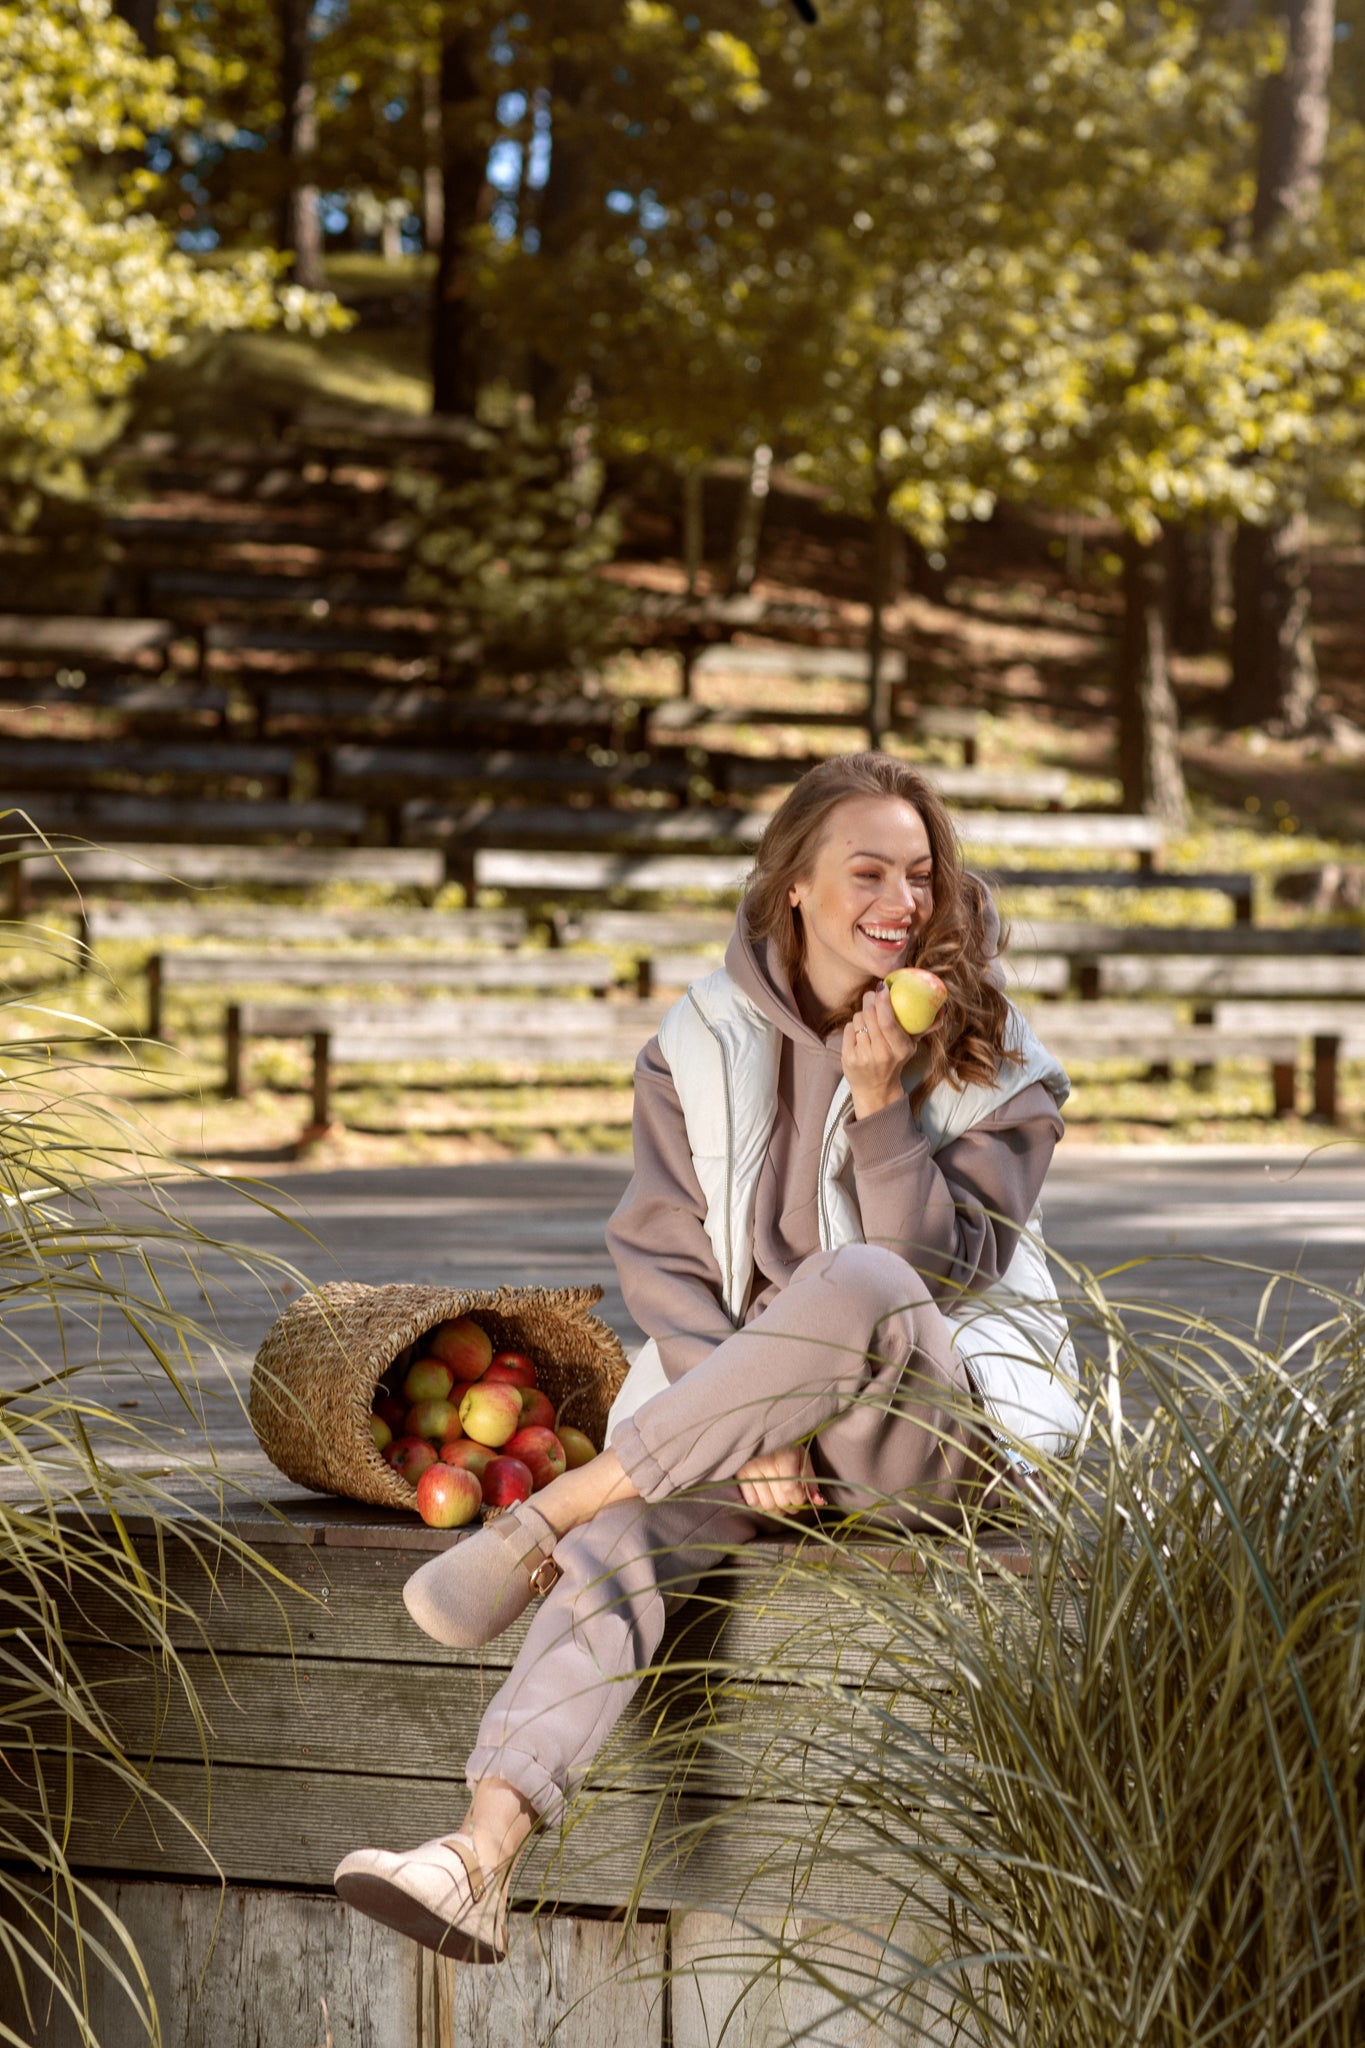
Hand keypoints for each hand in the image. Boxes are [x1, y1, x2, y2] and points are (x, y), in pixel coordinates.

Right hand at [735, 1442, 824, 1513]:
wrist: (760, 1427)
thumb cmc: (786, 1442)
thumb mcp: (802, 1456)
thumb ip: (810, 1480)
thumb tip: (820, 1502)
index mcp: (784, 1456)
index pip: (791, 1490)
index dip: (799, 1499)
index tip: (800, 1495)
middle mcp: (765, 1464)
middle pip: (780, 1501)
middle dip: (790, 1506)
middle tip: (792, 1498)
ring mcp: (751, 1470)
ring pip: (766, 1505)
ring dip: (777, 1508)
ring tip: (781, 1498)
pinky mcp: (740, 1475)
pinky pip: (752, 1501)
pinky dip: (761, 1504)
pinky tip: (767, 1496)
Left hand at [842, 984, 918, 1117]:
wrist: (876, 1089)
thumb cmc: (896, 1060)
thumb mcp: (911, 1046)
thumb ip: (925, 1027)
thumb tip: (944, 1009)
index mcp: (900, 1049)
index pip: (888, 1022)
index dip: (883, 1002)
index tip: (882, 987)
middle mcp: (882, 1054)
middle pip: (869, 1016)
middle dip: (869, 1000)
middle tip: (872, 995)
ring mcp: (863, 1057)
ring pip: (857, 1020)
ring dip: (862, 1015)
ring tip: (868, 1020)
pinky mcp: (848, 1058)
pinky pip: (848, 1029)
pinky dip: (853, 1027)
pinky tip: (859, 1033)